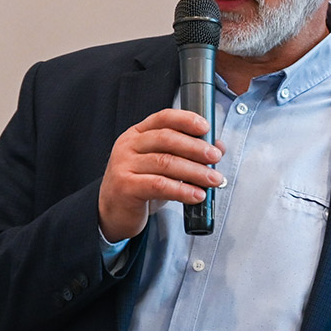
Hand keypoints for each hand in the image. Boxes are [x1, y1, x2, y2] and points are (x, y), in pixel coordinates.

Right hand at [97, 108, 222, 240]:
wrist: (112, 213)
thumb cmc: (140, 185)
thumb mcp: (163, 166)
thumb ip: (187, 154)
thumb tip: (218, 147)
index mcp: (138, 134)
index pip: (163, 118)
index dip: (186, 119)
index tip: (206, 127)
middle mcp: (128, 145)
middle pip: (166, 139)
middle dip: (195, 147)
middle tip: (215, 157)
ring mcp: (124, 165)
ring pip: (165, 162)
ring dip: (195, 171)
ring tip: (214, 180)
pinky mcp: (125, 186)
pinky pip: (159, 185)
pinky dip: (182, 190)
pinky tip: (197, 195)